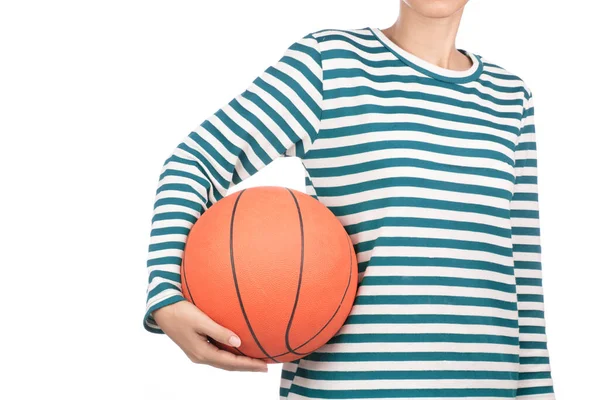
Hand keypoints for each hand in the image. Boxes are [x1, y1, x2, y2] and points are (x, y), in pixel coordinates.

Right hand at [153, 301, 267, 371]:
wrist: (162, 310)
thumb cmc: (181, 312)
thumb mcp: (201, 320)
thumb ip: (219, 331)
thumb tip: (238, 342)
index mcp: (202, 352)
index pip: (231, 363)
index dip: (248, 365)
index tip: (264, 366)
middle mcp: (200, 356)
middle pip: (228, 366)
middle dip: (247, 367)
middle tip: (265, 367)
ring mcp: (198, 353)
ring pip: (223, 362)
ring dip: (239, 363)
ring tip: (255, 361)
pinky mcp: (196, 347)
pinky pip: (218, 355)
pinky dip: (230, 356)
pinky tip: (238, 351)